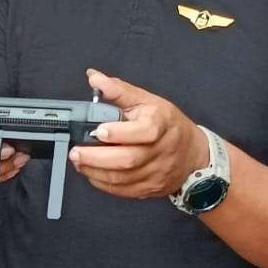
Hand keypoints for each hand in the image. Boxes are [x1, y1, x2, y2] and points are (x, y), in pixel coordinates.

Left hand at [69, 69, 206, 200]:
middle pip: (128, 160)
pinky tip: (92, 173)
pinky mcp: (150, 188)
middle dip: (96, 158)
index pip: (143, 131)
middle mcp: (160, 150)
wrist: (192, 153)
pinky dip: (103, 183)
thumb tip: (94, 77)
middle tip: (76, 153)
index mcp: (161, 124)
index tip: (99, 131)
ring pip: (123, 178)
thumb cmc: (168, 124)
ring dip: (95, 171)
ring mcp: (156, 172)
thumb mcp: (147, 100)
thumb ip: (119, 90)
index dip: (119, 133)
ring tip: (79, 162)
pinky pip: (123, 190)